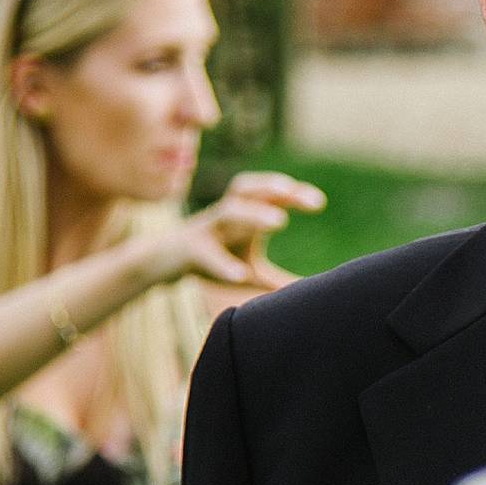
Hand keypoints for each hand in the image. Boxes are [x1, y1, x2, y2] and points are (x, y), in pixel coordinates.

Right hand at [156, 167, 325, 295]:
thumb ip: (274, 280)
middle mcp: (227, 213)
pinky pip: (207, 254)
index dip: (293, 195)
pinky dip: (223, 264)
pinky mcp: (191, 250)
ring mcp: (208, 229)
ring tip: (279, 222)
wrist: (166, 261)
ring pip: (230, 212)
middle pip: (250, 190)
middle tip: (296, 195)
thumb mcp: (249, 271)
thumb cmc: (214, 259)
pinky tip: (240, 275)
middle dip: (274, 189)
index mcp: (244, 214)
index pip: (270, 195)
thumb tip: (308, 295)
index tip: (319, 203)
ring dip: (254, 214)